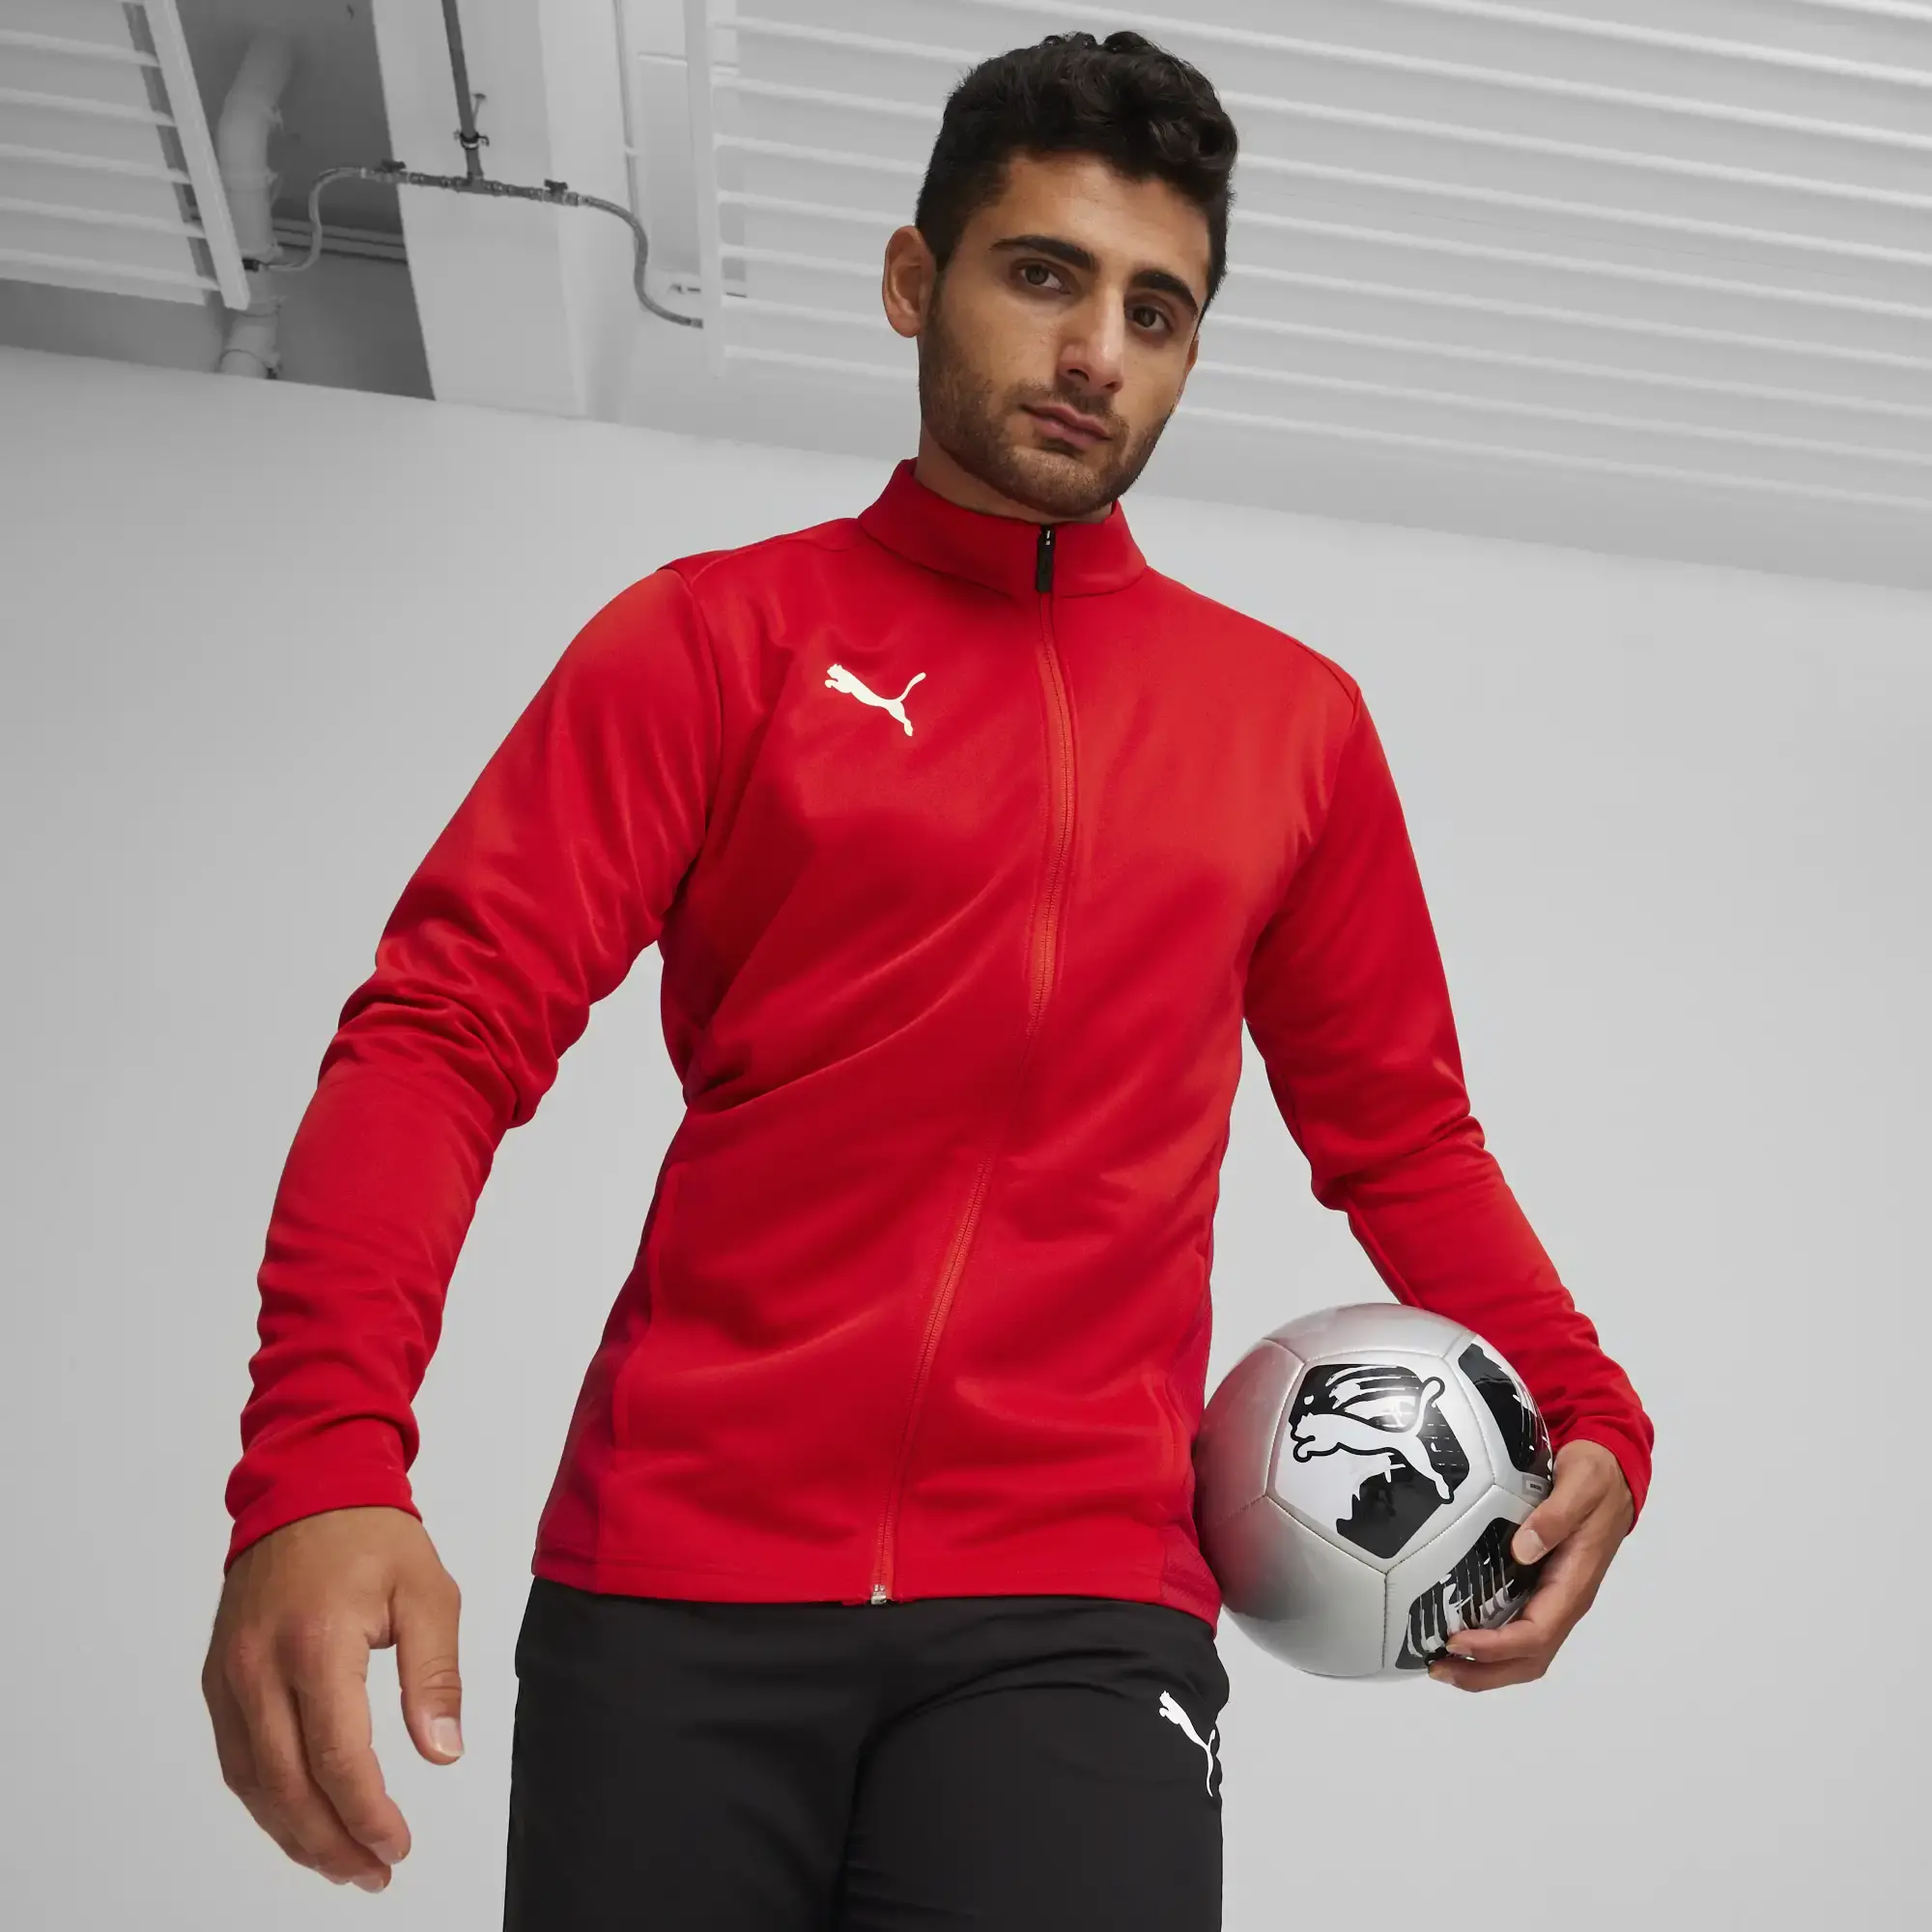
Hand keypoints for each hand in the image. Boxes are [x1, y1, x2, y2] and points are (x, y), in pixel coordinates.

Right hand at [201, 1506, 463, 1891]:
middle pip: (288, 1786)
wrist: (308, 1486)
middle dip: (332, 1843)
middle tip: (374, 1872)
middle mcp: (259, 1668)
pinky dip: (268, 1800)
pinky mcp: (219, 1677)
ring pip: (254, 1783)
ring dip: (296, 1834)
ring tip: (343, 1863)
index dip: (367, 1815)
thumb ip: (435, 1677)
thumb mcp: (428, 1594)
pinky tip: (301, 1819)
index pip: (336, 1759)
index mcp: (316, 1644)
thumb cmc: (371, 1536)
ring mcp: (230, 1675)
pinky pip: (238, 1758)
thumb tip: (443, 1753)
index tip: (397, 1846)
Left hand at [1427, 1438, 1632, 1692]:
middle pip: (1529, 1658)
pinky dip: (1489, 1643)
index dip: (1497, 1646)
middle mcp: (1565, 1600)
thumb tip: (1524, 1549)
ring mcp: (1554, 1598)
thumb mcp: (1581, 1486)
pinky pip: (1518, 1628)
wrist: (1613, 1472)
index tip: (1457, 1640)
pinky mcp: (1542, 1588)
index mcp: (1574, 1583)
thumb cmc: (1597, 1479)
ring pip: (1524, 1652)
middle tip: (1438, 1668)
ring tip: (1441, 1663)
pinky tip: (1457, 1633)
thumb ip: (1556, 1516)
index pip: (1537, 1633)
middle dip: (1485, 1672)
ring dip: (1484, 1665)